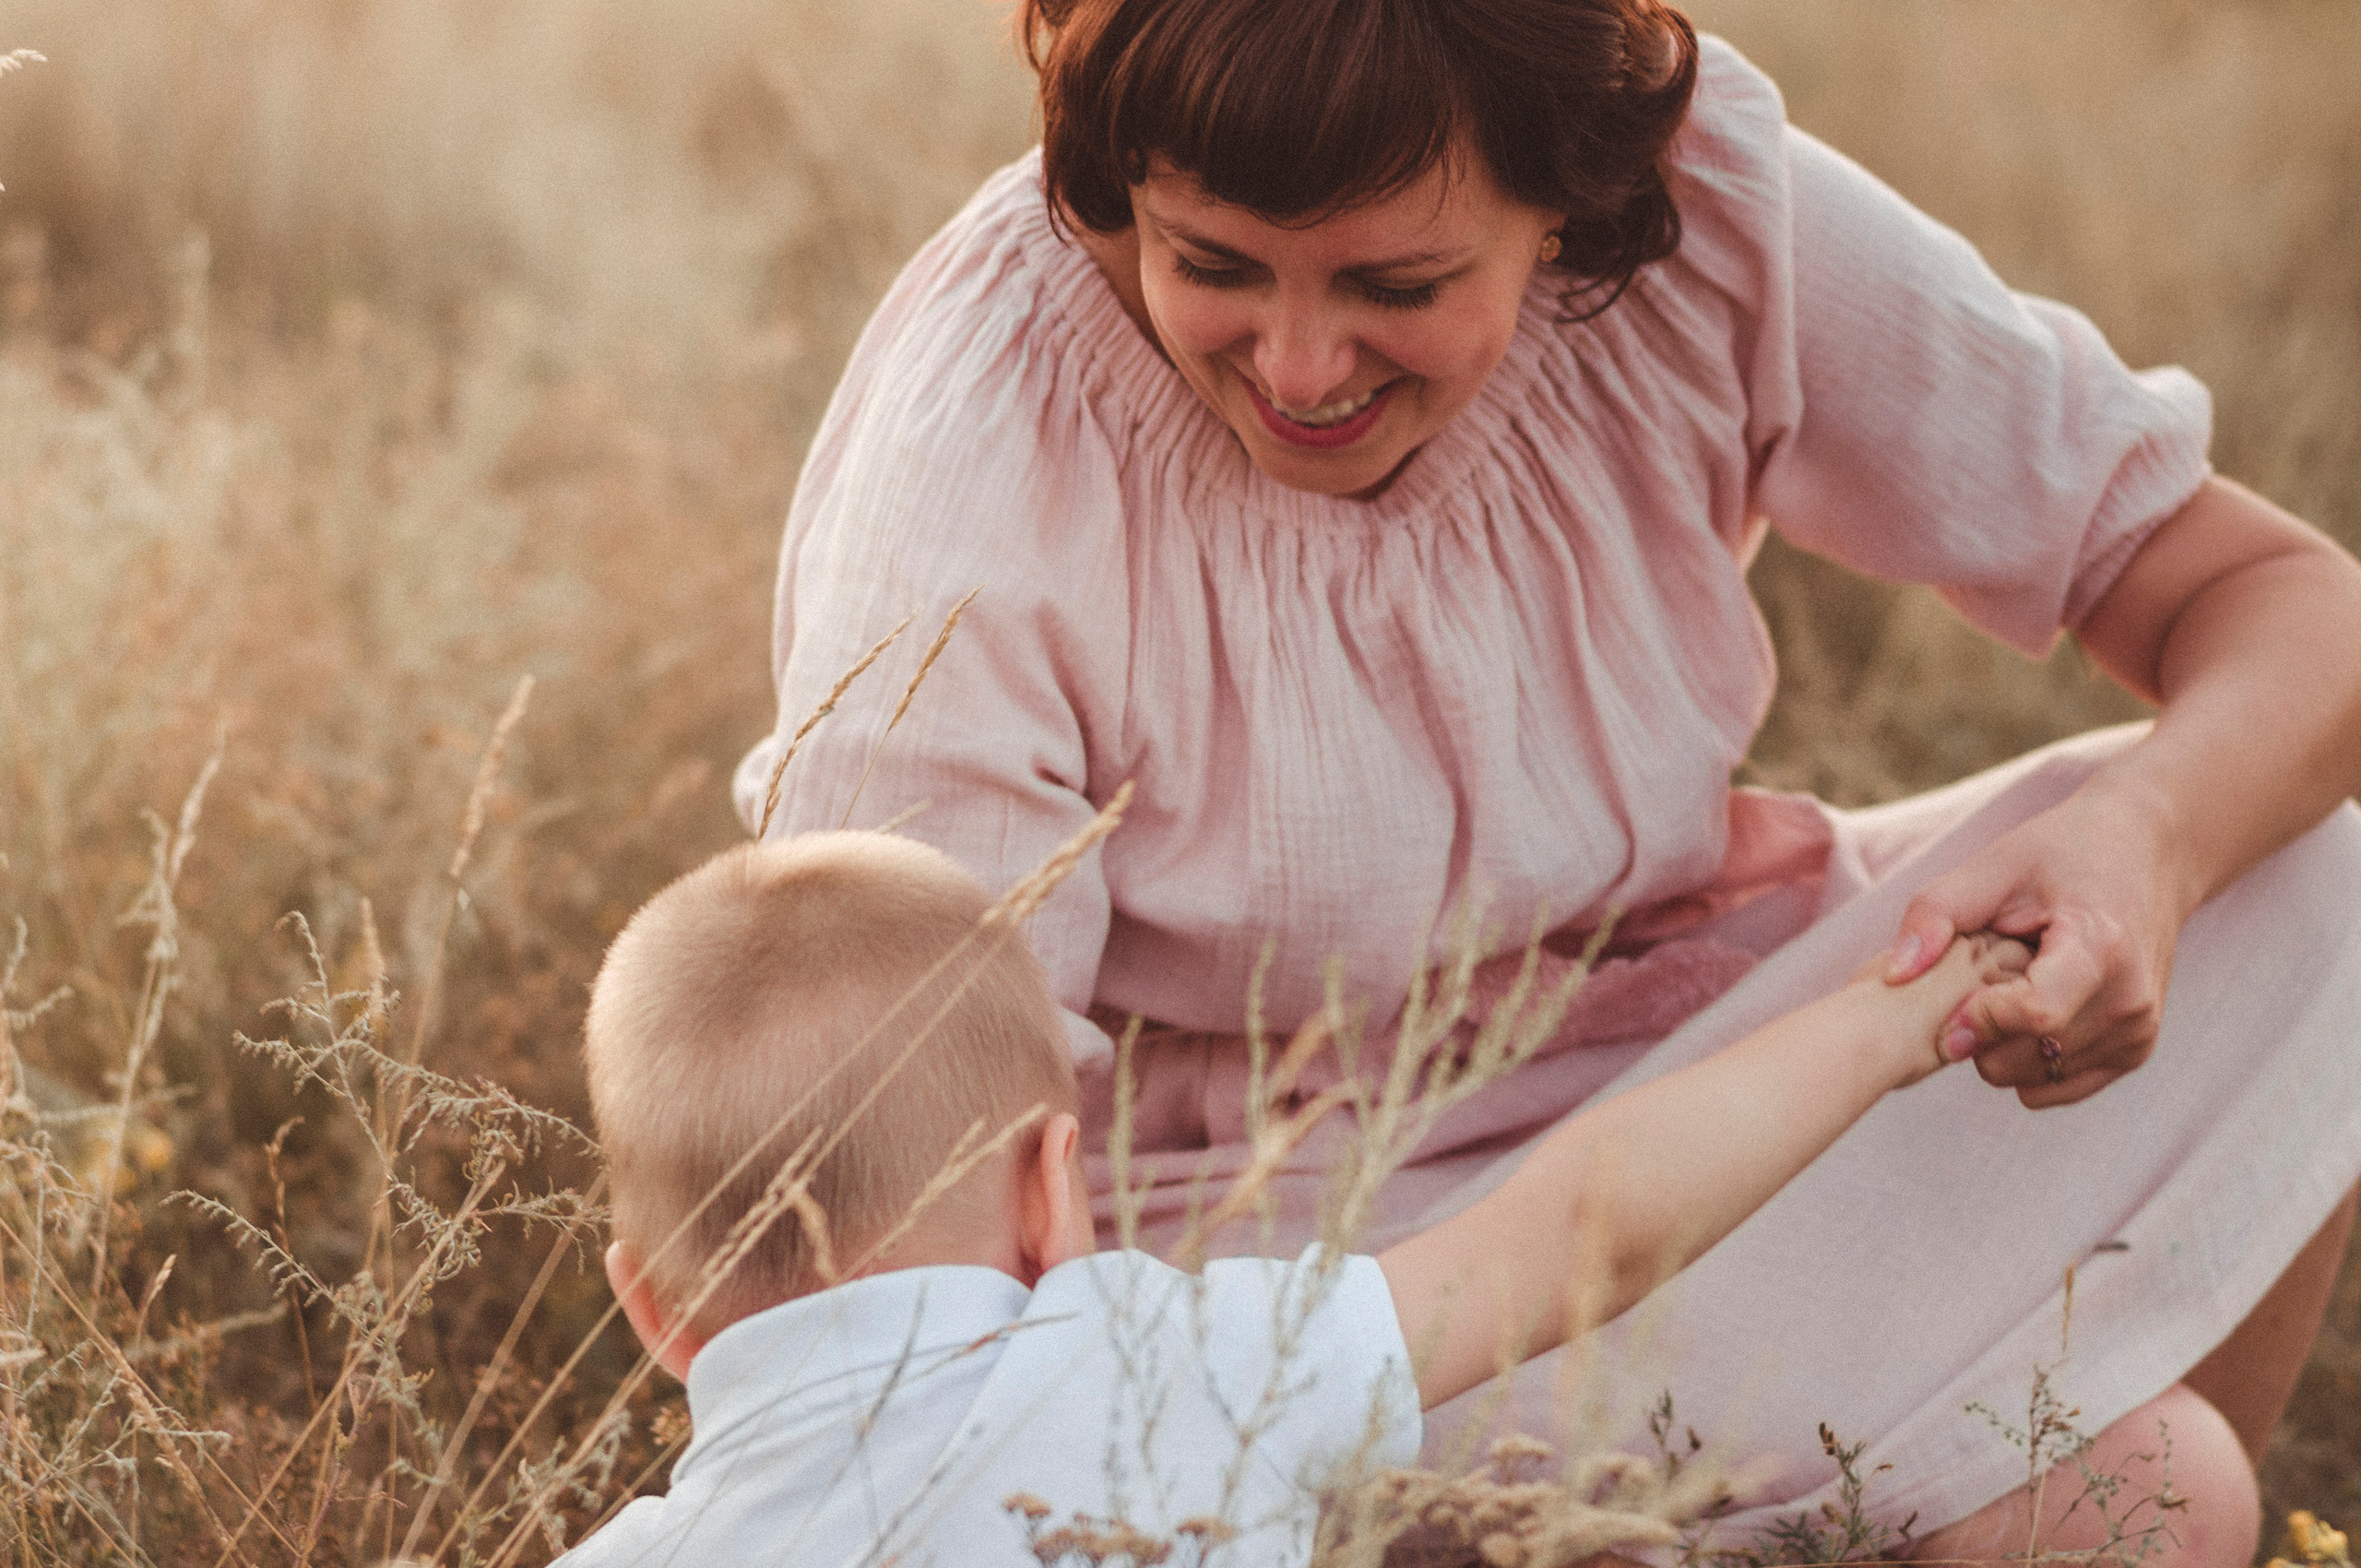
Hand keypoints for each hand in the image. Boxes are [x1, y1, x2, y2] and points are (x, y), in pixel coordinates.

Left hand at [1882, 781, 2190, 1107]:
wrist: (2146, 857)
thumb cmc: (2062, 854)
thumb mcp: (1994, 866)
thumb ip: (1937, 914)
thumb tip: (1894, 976)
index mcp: (2100, 947)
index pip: (2033, 1016)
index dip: (1977, 1018)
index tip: (1949, 1002)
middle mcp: (2130, 999)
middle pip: (2025, 1057)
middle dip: (1979, 1032)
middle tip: (1976, 984)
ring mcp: (2138, 1031)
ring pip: (2034, 1079)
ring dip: (2001, 1046)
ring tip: (2006, 990)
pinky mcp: (2135, 1052)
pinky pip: (2054, 1088)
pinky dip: (2026, 1061)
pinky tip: (2024, 1015)